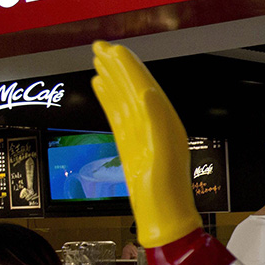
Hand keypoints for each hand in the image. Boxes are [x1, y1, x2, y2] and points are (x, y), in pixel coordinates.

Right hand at [91, 42, 201, 248]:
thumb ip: (158, 122)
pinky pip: (117, 116)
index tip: (114, 49)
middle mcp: (156, 125)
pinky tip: (99, 85)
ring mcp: (141, 134)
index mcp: (166, 123)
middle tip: (99, 46)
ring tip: (97, 59)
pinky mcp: (130, 145)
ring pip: (124, 99)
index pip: (145, 87)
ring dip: (112, 78)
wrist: (163, 218)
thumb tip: (146, 93)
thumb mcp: (164, 154)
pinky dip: (108, 99)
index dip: (129, 68)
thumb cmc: (167, 191)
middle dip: (118, 67)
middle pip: (134, 88)